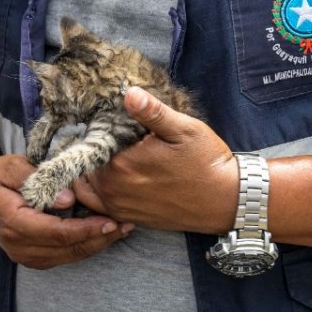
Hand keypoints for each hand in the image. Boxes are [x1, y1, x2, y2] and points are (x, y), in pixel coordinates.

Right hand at [0, 154, 131, 269]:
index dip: (87, 229)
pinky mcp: (32, 258)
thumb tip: (68, 200)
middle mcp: (18, 246)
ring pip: (69, 256)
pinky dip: (85, 246)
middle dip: (100, 238)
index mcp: (13, 223)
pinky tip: (102, 234)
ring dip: (97, 244)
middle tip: (127, 224)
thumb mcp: (11, 166)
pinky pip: (64, 256)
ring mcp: (25, 256)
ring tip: (122, 229)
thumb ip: (37, 180)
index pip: (57, 233)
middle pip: (68, 249)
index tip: (110, 220)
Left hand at [73, 87, 236, 234]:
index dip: (94, 133)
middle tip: (109, 140)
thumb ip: (152, 112)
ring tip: (107, 158)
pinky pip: (97, 206)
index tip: (108, 126)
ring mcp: (119, 208)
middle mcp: (113, 191)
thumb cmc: (206, 162)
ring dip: (89, 173)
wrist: (227, 200)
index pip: (87, 144)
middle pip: (84, 165)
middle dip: (91, 152)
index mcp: (120, 166)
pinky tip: (112, 180)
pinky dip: (96, 193)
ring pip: (85, 187)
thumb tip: (129, 93)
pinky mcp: (128, 218)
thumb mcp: (183, 129)